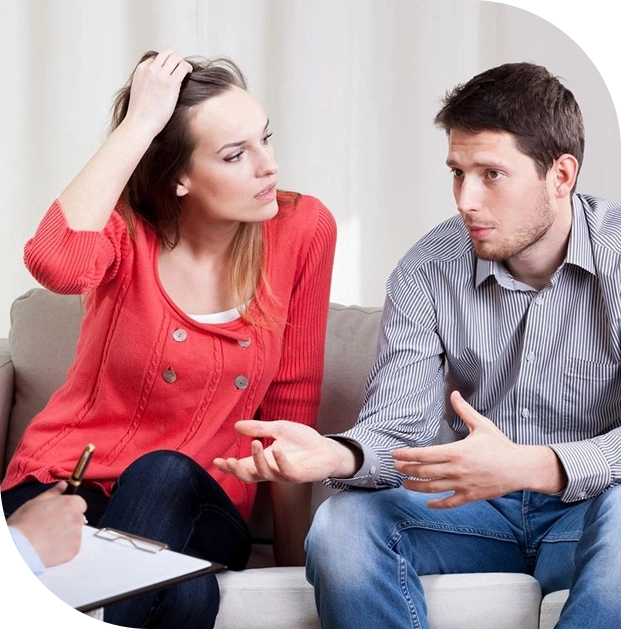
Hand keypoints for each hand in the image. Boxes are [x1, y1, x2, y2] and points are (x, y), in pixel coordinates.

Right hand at [7, 482, 86, 566]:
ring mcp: (77, 535)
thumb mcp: (35, 502)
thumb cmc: (24, 525)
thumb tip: (64, 485)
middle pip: (77, 518)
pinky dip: (64, 548)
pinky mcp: (74, 550)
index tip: (60, 512)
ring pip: (75, 533)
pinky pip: (72, 547)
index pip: (79, 503)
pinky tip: (50, 547)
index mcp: (70, 504)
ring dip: (66, 535)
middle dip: (67, 521)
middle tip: (50, 526)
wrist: (19, 549)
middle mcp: (77, 518)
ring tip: (48, 538)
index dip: (69, 507)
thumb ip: (53, 493)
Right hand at [124, 48, 192, 137]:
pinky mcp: (170, 83)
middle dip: (175, 59)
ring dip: (182, 62)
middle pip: (167, 53)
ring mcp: (160, 75)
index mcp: (141, 70)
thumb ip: (146, 82)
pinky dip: (188, 67)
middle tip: (180, 68)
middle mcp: (150, 69)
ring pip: (175, 57)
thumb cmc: (141, 113)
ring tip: (185, 71)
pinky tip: (190, 72)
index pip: (156, 58)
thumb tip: (155, 84)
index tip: (169, 72)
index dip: (164, 65)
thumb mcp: (139, 91)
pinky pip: (183, 67)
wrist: (140, 123)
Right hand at [213, 420, 357, 482]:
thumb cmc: (303, 441)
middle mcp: (271, 469)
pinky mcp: (298, 475)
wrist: (326, 448)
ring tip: (255, 442)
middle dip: (236, 470)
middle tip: (228, 461)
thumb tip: (236, 426)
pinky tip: (276, 450)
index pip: (243, 465)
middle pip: (249, 476)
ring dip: (258, 459)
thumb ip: (258, 428)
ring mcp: (284, 474)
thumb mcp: (278, 429)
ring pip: (265, 473)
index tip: (215, 461)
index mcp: (264, 459)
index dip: (229, 466)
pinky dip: (280, 461)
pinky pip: (286, 472)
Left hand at [392, 391, 563, 507]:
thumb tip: (454, 394)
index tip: (395, 454)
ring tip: (405, 483)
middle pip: (423, 471)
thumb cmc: (500, 445)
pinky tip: (428, 503)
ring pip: (432, 488)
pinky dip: (437, 504)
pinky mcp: (470, 496)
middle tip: (395, 467)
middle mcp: (456, 469)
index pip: (424, 454)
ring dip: (415, 486)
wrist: (519, 467)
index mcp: (456, 452)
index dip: (407, 455)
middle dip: (406, 469)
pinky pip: (449, 502)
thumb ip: (464, 410)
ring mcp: (462, 484)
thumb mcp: (481, 425)